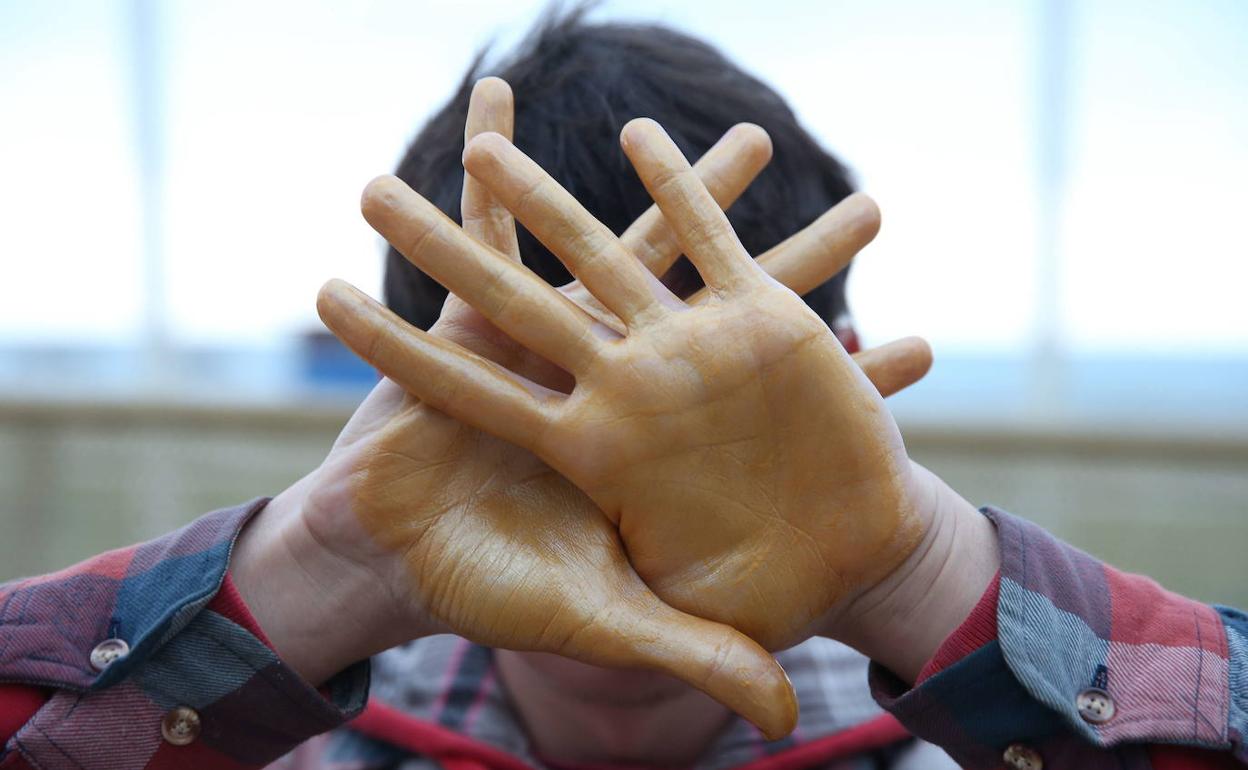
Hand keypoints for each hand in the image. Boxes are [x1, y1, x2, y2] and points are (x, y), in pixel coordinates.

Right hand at [237, 80, 929, 737]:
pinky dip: (488, 172)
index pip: (771, 410)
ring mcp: (555, 342)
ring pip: (638, 250)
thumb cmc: (492, 589)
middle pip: (732, 310)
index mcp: (658, 445)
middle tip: (875, 207)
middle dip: (802, 260)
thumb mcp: (605, 625)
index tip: (922, 346)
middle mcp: (621, 382)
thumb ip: (697, 656)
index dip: (847, 378)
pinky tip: (497, 104)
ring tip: (750, 134)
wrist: (394, 560)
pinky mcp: (476, 321)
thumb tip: (792, 718)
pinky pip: (489, 231)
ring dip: (686, 188)